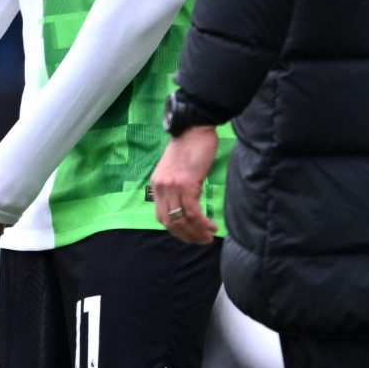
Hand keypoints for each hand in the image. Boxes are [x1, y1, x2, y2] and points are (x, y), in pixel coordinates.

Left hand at [149, 127, 219, 244]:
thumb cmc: (190, 145)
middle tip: (201, 241)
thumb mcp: (177, 168)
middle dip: (186, 236)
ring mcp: (173, 186)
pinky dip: (202, 223)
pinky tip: (211, 227)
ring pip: (182, 220)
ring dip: (196, 233)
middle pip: (170, 222)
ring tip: (208, 237)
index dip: (175, 230)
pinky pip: (193, 211)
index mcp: (157, 184)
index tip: (189, 235)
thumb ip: (177, 184)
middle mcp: (161, 187)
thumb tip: (187, 202)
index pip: (161, 216)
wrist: (194, 126)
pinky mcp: (187, 183)